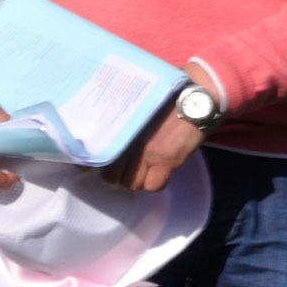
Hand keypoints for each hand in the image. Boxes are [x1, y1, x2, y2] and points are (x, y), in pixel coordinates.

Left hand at [104, 64, 213, 191]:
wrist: (192, 100)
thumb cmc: (162, 100)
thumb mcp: (133, 107)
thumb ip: (117, 122)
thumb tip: (98, 137)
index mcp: (118, 126)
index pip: (96, 154)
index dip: (93, 164)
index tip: (93, 165)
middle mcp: (129, 141)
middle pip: (111, 176)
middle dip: (115, 178)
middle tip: (121, 172)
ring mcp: (148, 153)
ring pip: (131, 184)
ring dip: (134, 183)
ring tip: (139, 174)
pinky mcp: (168, 160)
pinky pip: (153, 186)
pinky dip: (153, 185)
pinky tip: (156, 174)